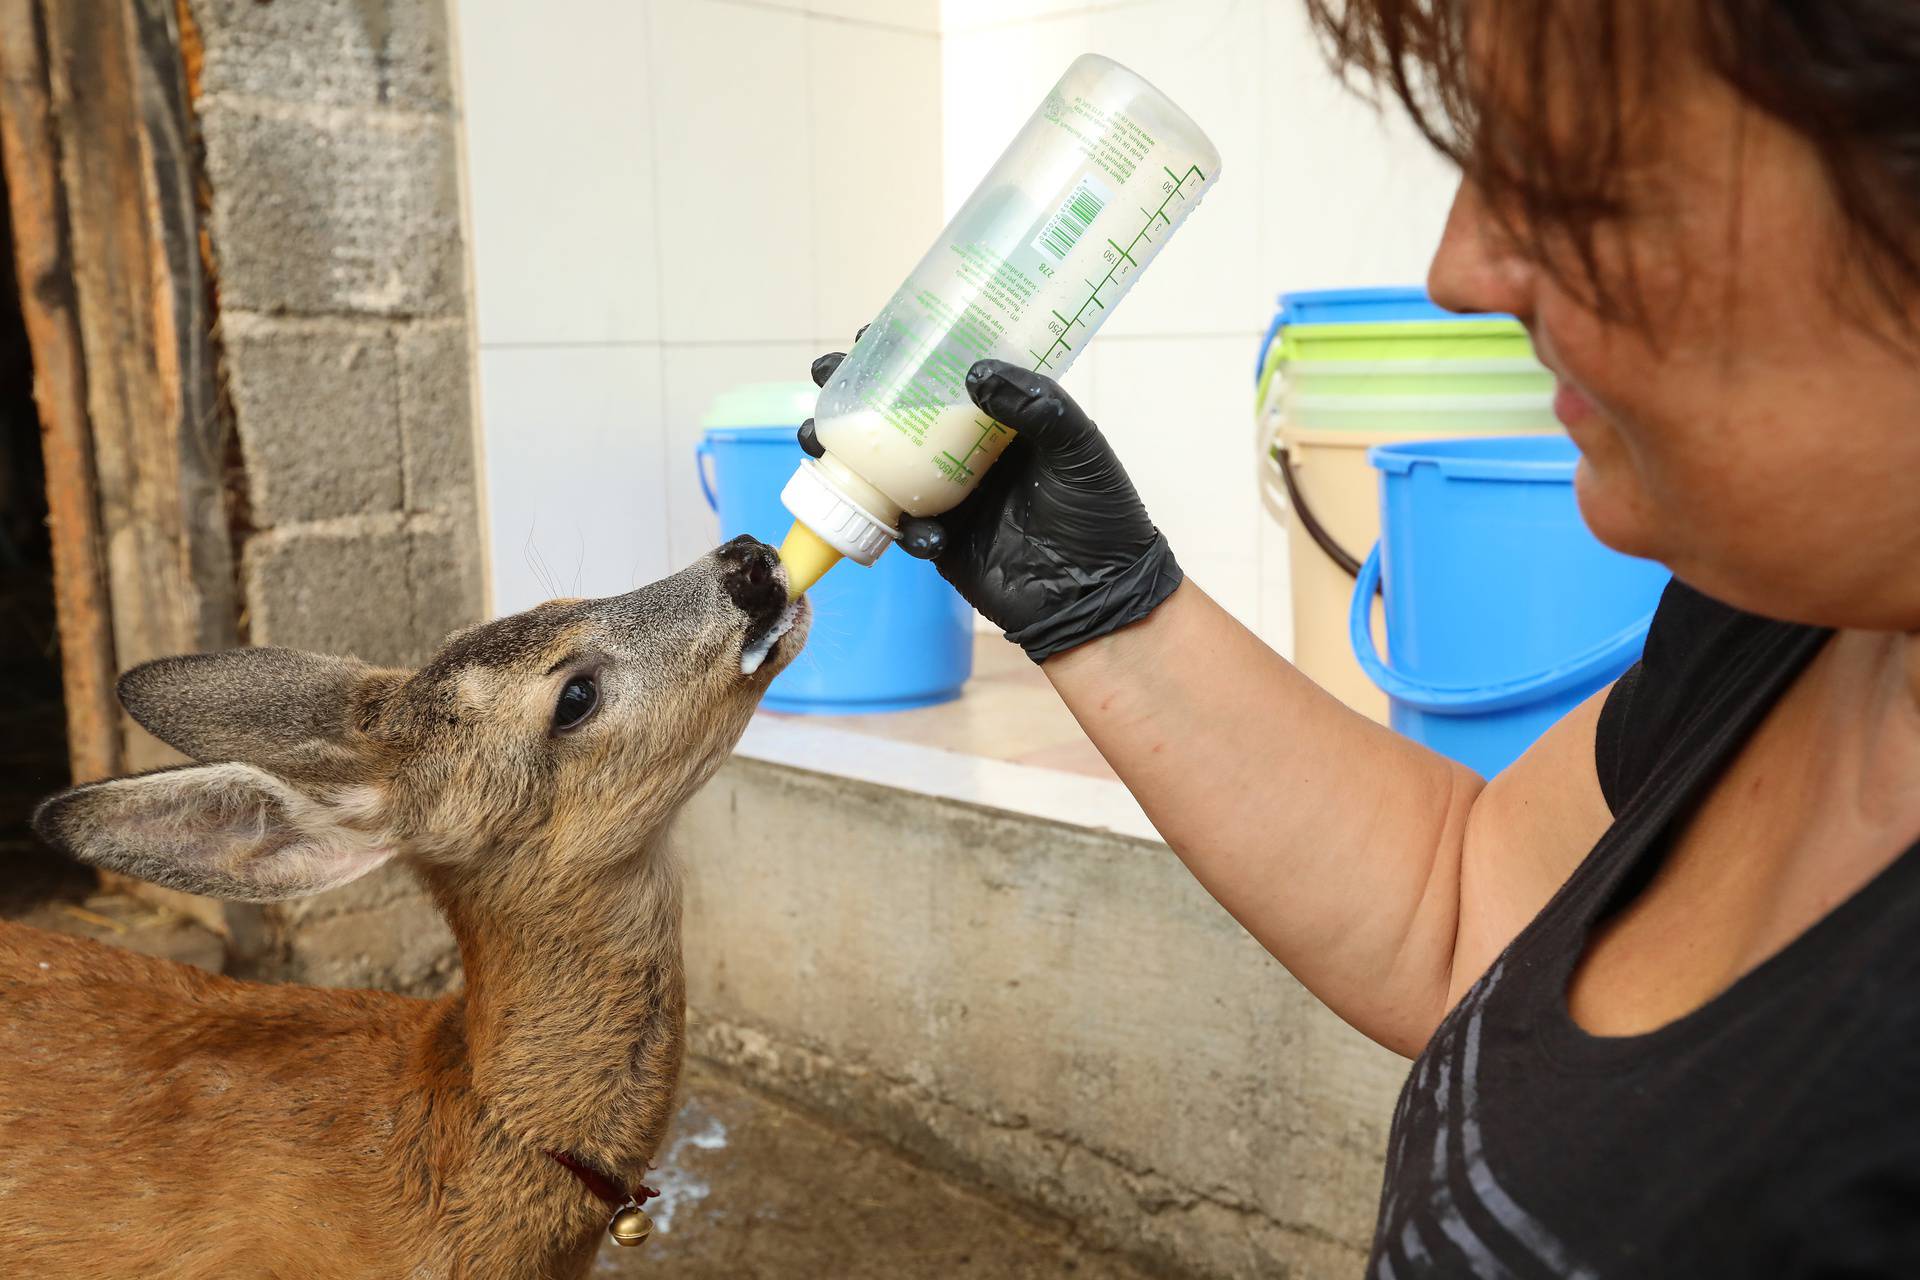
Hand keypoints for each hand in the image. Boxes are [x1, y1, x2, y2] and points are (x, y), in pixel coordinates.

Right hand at [802, 338, 1178, 662]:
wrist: (1100, 596)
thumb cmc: (1100, 515)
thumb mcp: (1078, 448)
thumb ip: (1037, 406)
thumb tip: (976, 371)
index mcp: (998, 422)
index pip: (943, 374)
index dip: (904, 351)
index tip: (872, 330)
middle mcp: (964, 454)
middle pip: (896, 417)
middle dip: (851, 396)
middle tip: (827, 377)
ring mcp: (949, 499)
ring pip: (881, 470)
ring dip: (844, 455)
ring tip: (820, 441)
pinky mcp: (941, 544)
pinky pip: (903, 531)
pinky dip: (903, 529)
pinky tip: (921, 532)